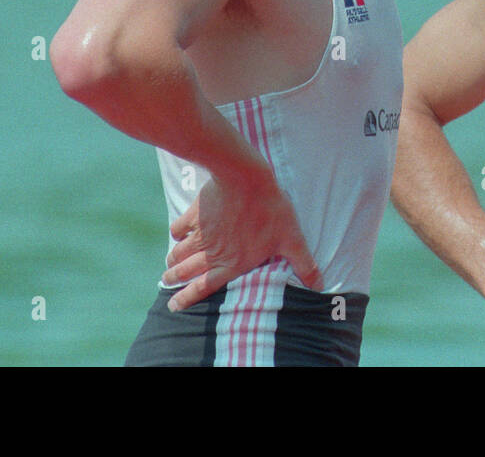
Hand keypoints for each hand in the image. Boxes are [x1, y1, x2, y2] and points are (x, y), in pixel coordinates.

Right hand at [162, 169, 321, 310]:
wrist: (246, 179)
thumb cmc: (271, 210)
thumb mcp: (291, 238)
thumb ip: (303, 263)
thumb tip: (318, 285)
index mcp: (232, 264)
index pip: (204, 288)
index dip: (187, 298)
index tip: (173, 306)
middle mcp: (212, 253)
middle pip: (185, 271)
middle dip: (174, 279)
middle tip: (166, 281)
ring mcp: (200, 234)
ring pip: (179, 253)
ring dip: (173, 260)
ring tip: (169, 264)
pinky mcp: (194, 214)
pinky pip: (178, 228)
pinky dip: (176, 233)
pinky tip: (177, 233)